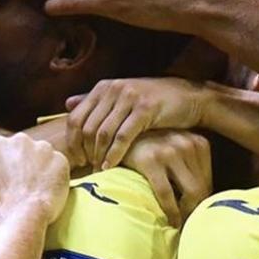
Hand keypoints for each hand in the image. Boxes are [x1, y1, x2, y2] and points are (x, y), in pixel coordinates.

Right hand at [0, 134, 69, 222]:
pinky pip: (59, 165)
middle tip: (24, 182)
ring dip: (41, 167)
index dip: (3, 165)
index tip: (6, 178)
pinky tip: (50, 188)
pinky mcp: (61, 159)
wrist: (25, 214)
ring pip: (43, 155)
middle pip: (24, 149)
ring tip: (38, 187)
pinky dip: (56, 175)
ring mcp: (44, 148)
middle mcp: (22, 140)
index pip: (1, 150)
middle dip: (24, 162)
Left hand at [64, 77, 207, 169]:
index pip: (75, 117)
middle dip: (85, 152)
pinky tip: (111, 167)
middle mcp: (113, 89)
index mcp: (104, 87)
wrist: (191, 97)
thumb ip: (96, 100)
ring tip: (99, 170)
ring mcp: (129, 97)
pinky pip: (122, 137)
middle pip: (87, 127)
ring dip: (98, 156)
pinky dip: (114, 155)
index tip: (78, 159)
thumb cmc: (156, 101)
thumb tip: (67, 104)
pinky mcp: (145, 109)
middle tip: (88, 168)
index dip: (73, 141)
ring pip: (102, 133)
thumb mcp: (124, 98)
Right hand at [124, 131, 212, 227]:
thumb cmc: (147, 149)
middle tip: (188, 223)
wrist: (114, 137)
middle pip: (203, 186)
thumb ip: (189, 168)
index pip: (209, 179)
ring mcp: (169, 150)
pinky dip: (171, 211)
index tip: (194, 214)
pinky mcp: (150, 160)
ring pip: (191, 192)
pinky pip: (167, 193)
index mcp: (198, 142)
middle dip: (197, 209)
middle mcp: (187, 143)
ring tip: (179, 223)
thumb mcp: (175, 151)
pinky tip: (170, 221)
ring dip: (186, 213)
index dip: (203, 200)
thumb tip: (204, 199)